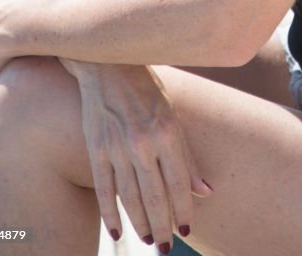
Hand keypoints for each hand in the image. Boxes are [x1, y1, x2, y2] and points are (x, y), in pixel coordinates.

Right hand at [73, 63, 211, 246]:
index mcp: (166, 132)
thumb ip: (186, 156)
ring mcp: (116, 147)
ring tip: (148, 240)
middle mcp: (142, 142)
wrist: (106, 65)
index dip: (183, 210)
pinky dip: (110, 214)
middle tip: (166, 247)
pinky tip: (118, 232)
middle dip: (162, 226)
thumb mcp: (172, 115)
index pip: (179, 183)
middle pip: (155, 196)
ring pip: (130, 198)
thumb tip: (205, 192)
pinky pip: (104, 190)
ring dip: (140, 224)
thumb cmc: (146, 89)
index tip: (186, 230)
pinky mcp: (96, 149)